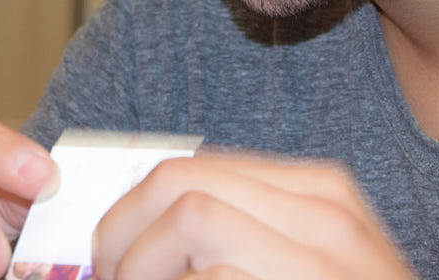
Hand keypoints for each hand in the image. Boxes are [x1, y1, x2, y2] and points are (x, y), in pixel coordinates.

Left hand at [92, 151, 414, 279]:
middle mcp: (326, 214)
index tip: (113, 263)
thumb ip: (250, 240)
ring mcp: (322, 261)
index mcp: (321, 196)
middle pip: (179, 182)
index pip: (194, 168)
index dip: (132, 214)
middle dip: (121, 235)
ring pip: (190, 218)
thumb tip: (141, 232)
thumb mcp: (307, 269)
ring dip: (140, 272)